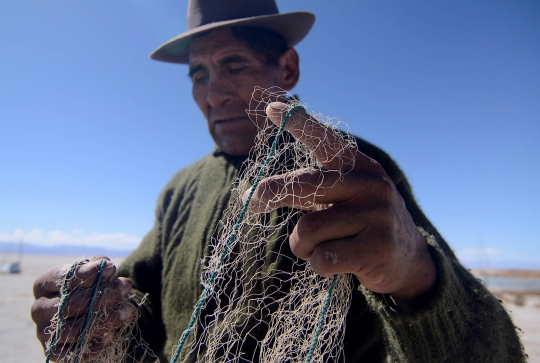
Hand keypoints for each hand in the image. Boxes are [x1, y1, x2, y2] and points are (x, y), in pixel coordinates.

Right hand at [31, 256, 132, 361]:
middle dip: (101, 296)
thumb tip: (107, 267)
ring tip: (126, 312)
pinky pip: (70, 354)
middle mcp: (39, 309)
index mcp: (44, 285)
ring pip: (71, 330)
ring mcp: (44, 333)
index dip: (87, 274)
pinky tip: (109, 336)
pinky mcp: (54, 352)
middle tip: (125, 289)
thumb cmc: (90, 287)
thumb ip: (100, 265)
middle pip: (67, 304)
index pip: (61, 278)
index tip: (112, 268)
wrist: (90, 315)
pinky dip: (91, 347)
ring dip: (103, 321)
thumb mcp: (95, 272)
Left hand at [245, 102, 436, 311]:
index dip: (300, 125)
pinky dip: (319, 264)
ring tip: (321, 248)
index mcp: (359, 168)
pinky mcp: (377, 247)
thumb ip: (308, 190)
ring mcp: (377, 215)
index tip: (272, 108)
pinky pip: (322, 258)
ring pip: (308, 230)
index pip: (327, 141)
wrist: (407, 260)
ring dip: (303, 246)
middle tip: (250, 201)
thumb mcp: (342, 199)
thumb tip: (256, 193)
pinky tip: (338, 264)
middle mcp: (370, 185)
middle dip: (271, 193)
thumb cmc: (360, 224)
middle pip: (304, 185)